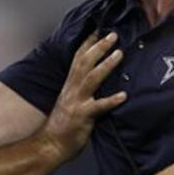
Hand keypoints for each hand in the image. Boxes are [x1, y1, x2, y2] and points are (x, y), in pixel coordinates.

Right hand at [42, 32, 124, 159]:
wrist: (50, 145)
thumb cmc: (62, 125)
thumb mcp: (69, 101)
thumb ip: (81, 89)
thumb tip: (95, 79)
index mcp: (69, 84)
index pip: (77, 58)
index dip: (87, 43)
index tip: (98, 29)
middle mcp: (72, 89)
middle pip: (84, 62)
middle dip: (99, 47)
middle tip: (113, 35)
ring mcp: (77, 102)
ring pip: (91, 78)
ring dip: (106, 65)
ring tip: (120, 54)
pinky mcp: (82, 116)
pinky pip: (99, 106)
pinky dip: (111, 100)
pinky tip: (124, 95)